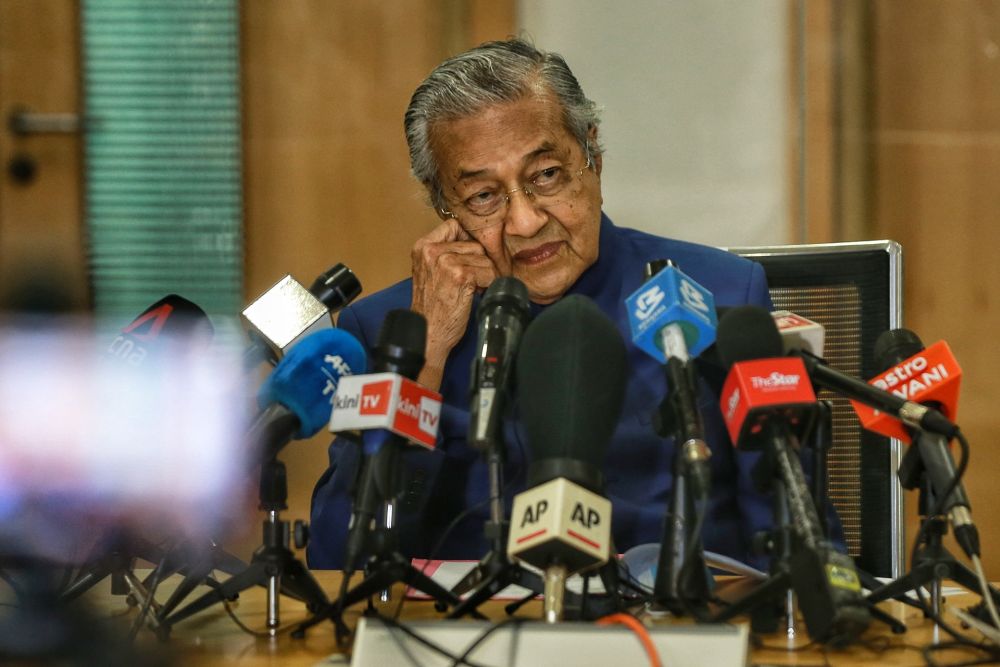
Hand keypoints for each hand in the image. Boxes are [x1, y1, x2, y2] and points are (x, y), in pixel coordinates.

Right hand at [411, 218, 497, 389]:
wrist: (427, 332)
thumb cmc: (431, 306)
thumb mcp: (429, 272)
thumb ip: (443, 253)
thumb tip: (473, 243)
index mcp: (423, 247)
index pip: (454, 225)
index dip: (466, 241)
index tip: (469, 257)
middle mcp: (432, 251)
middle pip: (473, 243)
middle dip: (478, 262)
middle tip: (471, 281)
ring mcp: (446, 262)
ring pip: (484, 258)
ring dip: (484, 275)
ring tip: (472, 288)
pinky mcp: (461, 276)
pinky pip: (488, 272)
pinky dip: (488, 284)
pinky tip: (476, 293)